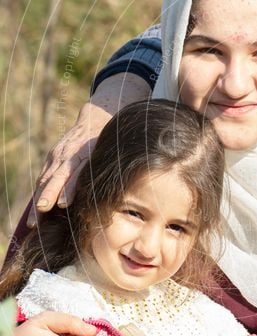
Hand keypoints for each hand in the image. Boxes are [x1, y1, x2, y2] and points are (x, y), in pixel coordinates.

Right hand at [28, 74, 149, 224]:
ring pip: (46, 179)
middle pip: (56, 176)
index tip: (63, 204)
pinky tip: (36, 211)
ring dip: (40, 199)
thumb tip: (144, 191)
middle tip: (42, 212)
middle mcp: (70, 152)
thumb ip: (125, 165)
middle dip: (48, 196)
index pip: (75, 171)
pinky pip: (44, 176)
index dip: (68, 188)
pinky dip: (40, 192)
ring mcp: (59, 154)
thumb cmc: (115, 135)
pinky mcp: (54, 156)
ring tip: (33, 222)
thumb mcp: (119, 146)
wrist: (98, 113)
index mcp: (87, 151)